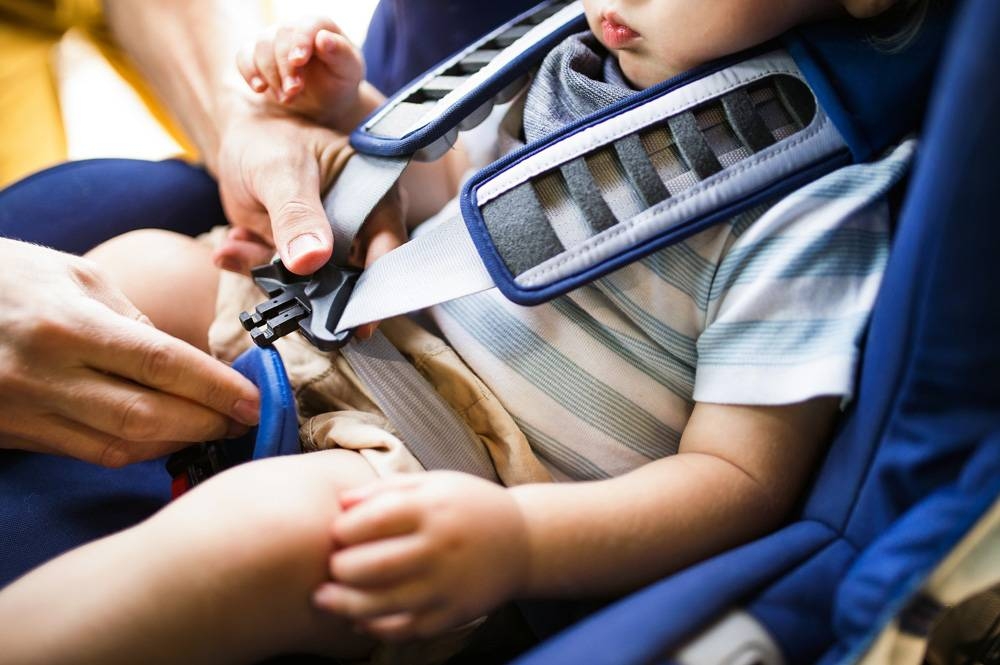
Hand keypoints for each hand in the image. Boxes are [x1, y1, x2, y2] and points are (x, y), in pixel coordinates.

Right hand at [0, 239, 259, 466]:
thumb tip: (185, 363)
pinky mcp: (14, 433)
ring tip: (213, 429)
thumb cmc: (9, 278)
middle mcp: (45, 373)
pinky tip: (165, 435)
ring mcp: (25, 410)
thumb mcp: (75, 275)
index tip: (253, 399)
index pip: (159, 362)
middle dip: (206, 423)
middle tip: (245, 420)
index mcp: (67, 323)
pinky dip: (137, 448)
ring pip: (120, 445)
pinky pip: (90, 452)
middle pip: (146, 415)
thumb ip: (132, 320)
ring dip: (177, 442)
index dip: (214, 387)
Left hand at [214, 102, 404, 276]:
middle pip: (353, 278)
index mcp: (375, 198)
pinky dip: (255, 266)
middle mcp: (359, 227)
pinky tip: (233, 245)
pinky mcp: (301, 255)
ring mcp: (329, 245)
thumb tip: (310, 260)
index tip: (353, 315)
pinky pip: (283, 278)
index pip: (386, 250)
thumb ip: (296, 214)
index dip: (375, 285)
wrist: (243, 134)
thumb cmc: (271, 138)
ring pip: (313, 284)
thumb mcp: (282, 170)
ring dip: (271, 274)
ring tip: (235, 246)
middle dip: (311, 284)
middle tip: (271, 268)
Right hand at [237, 17, 365, 131]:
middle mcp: (294, 28)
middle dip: (285, 67)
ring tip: (286, 98)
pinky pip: (243, 56)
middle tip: (294, 91)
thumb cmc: (340, 81)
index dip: (301, 41)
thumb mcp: (348, 70)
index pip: (307, 25)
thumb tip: (323, 38)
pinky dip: (249, 72)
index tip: (299, 61)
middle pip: (279, 37)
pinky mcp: (257, 55)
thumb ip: (340, 53)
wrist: (325, 99)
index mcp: (320, 26)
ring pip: (260, 47)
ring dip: (270, 75)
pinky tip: (260, 89)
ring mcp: (273, 40)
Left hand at [313, 472, 529, 640]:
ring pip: (382, 604)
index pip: (373, 521)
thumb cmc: (469, 506)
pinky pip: (404, 629)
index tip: (335, 532)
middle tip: (331, 565)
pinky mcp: (452, 615)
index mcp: (433, 508)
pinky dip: (374, 628)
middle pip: (372, 566)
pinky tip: (358, 619)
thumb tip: (340, 504)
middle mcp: (439, 548)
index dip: (343, 530)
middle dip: (340, 568)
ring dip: (344, 604)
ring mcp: (446, 586)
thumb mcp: (434, 483)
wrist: (522, 542)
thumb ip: (386, 490)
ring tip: (324, 598)